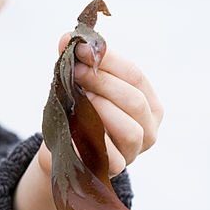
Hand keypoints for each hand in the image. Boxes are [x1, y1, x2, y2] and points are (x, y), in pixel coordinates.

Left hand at [38, 35, 164, 177]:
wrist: (61, 153)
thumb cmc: (77, 115)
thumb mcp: (77, 86)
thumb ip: (76, 63)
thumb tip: (67, 38)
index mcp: (147, 103)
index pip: (135, 76)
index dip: (110, 60)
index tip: (82, 49)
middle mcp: (148, 128)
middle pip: (135, 101)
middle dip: (105, 83)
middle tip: (77, 72)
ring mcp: (133, 152)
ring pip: (130, 130)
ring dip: (103, 111)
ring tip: (80, 100)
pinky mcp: (115, 171)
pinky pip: (111, 158)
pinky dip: (93, 142)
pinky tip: (75, 129)